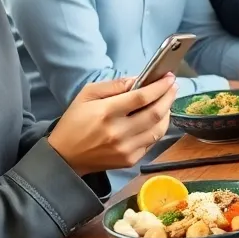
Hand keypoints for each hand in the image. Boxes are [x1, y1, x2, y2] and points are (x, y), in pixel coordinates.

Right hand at [47, 75, 177, 175]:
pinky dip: (158, 129)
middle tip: (173, 86)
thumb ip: (114, 85)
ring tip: (167, 101)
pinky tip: (157, 119)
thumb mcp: (87, 94)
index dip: (159, 86)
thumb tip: (139, 80)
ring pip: (158, 129)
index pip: (142, 97)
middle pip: (155, 113)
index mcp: (107, 113)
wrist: (65, 157)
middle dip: (168, 97)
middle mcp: (119, 132)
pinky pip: (152, 142)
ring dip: (167, 113)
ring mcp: (126, 149)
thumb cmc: (75, 122)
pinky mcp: (130, 160)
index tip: (169, 77)